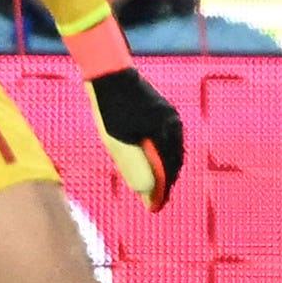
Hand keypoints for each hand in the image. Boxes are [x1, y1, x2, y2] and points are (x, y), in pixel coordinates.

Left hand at [87, 60, 185, 211]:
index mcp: (167, 133)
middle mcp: (173, 124)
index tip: (153, 209)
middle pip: (172, 161)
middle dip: (163, 182)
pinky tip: (146, 159)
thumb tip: (148, 193)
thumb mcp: (119, 144)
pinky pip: (163, 138)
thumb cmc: (111, 110)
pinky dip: (158, 153)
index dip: (161, 192)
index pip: (169, 171)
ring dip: (161, 168)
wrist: (108, 73)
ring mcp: (168, 115)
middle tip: (153, 201)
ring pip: (168, 149)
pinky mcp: (160, 110)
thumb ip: (134, 168)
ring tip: (151, 184)